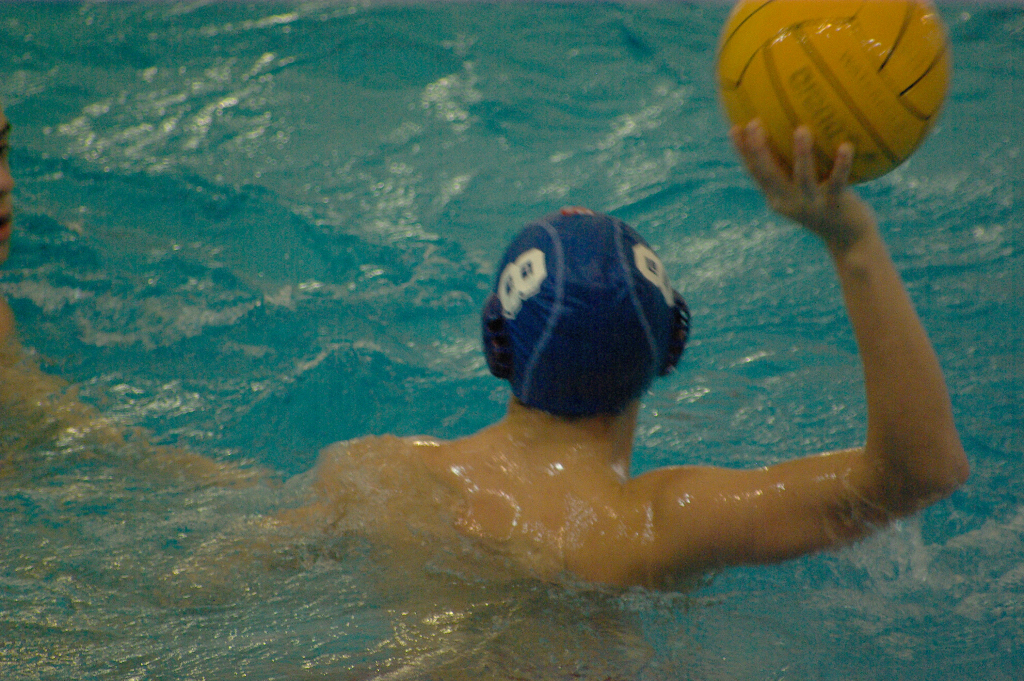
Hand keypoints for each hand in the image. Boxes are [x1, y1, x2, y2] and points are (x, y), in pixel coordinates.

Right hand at [730, 121, 875, 253]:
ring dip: (801, 154)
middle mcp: (789, 202)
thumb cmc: (826, 206)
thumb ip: (796, 168)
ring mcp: (811, 205)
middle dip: (758, 149)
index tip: (734, 128)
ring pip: (803, 178)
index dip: (742, 152)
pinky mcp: (835, 205)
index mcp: (777, 198)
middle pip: (768, 175)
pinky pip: (838, 182)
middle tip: (754, 123)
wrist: (849, 240)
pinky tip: (846, 146)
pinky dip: (842, 165)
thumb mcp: (805, 190)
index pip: (754, 173)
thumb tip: (795, 128)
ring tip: (801, 129)